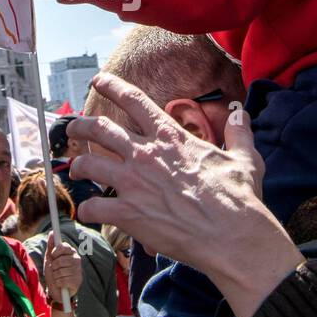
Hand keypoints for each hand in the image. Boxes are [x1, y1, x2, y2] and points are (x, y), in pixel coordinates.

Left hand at [42, 234, 82, 297]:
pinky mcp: (78, 282)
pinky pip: (63, 280)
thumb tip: (52, 233)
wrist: (56, 288)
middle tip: (55, 269)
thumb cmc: (54, 271)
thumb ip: (51, 245)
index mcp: (71, 252)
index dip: (55, 252)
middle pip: (60, 261)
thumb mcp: (50, 258)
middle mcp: (77, 260)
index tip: (52, 256)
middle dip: (54, 266)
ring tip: (58, 277)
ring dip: (55, 276)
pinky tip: (61, 284)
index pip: (63, 247)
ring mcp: (78, 270)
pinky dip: (58, 283)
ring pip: (60, 271)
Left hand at [70, 73, 301, 316]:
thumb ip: (238, 133)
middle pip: (99, 129)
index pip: (133, 100)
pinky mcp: (127, 213)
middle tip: (71, 128)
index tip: (98, 81)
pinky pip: (93, 207)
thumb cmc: (238, 198)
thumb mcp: (244, 158)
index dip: (112, 86)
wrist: (232, 235)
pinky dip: (87, 210)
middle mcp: (145, 154)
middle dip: (79, 126)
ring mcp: (133, 183)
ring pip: (88, 165)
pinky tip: (88, 212)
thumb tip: (241, 114)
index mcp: (170, 137)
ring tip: (75, 171)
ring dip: (77, 166)